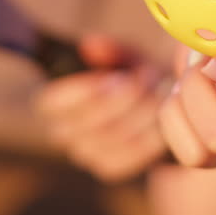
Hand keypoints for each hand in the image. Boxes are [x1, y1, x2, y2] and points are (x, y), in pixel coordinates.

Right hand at [34, 34, 170, 181]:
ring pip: (111, 138)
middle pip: (86, 121)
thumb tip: (89, 45)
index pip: (53, 102)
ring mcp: (84, 154)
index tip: (114, 77)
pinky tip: (162, 118)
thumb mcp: (125, 59)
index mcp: (53, 101)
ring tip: (160, 94)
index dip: (83, 91)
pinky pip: (129, 155)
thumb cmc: (133, 79)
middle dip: (123, 98)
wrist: (152, 112)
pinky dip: (150, 135)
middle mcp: (62, 132)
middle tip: (149, 80)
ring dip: (141, 113)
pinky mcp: (109, 168)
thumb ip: (111, 51)